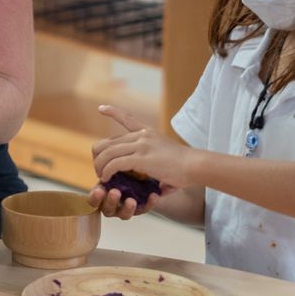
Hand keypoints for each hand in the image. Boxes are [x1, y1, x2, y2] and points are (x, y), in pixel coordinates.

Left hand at [88, 104, 188, 218]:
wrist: (196, 165)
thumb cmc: (185, 168)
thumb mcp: (168, 160)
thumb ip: (158, 168)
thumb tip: (159, 187)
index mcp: (147, 133)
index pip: (126, 118)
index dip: (112, 112)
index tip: (101, 108)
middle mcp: (141, 136)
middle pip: (108, 142)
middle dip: (98, 156)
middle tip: (99, 170)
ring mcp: (140, 145)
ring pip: (107, 153)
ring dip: (100, 166)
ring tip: (101, 177)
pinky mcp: (140, 158)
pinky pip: (115, 163)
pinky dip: (107, 171)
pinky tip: (107, 178)